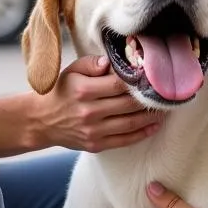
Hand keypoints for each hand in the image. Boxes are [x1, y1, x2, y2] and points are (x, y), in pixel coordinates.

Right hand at [37, 54, 161, 151]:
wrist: (41, 121)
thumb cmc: (61, 91)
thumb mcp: (71, 71)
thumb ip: (92, 63)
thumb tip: (112, 62)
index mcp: (83, 90)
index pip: (118, 84)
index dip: (138, 81)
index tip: (152, 77)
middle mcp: (89, 112)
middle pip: (128, 104)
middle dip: (149, 99)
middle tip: (165, 92)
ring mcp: (93, 131)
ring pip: (130, 123)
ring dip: (151, 116)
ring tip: (165, 108)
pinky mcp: (96, 145)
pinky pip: (125, 140)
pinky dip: (142, 133)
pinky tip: (154, 125)